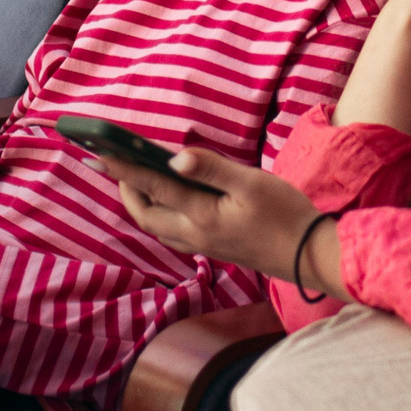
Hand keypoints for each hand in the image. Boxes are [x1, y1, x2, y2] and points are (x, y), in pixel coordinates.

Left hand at [97, 147, 342, 298]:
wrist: (310, 257)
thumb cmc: (286, 215)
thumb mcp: (252, 183)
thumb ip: (211, 168)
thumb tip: (174, 157)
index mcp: (201, 217)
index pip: (153, 188)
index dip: (124, 169)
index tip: (100, 154)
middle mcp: (194, 235)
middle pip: (145, 214)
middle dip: (127, 188)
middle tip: (116, 161)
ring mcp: (203, 245)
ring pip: (157, 225)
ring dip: (141, 202)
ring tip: (135, 176)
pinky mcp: (213, 248)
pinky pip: (173, 232)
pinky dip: (160, 212)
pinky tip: (168, 199)